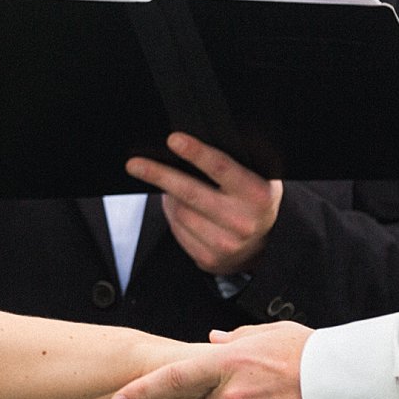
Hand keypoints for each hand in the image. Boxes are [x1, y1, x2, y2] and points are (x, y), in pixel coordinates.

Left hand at [112, 322, 320, 398]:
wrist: (358, 389)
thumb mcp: (274, 335)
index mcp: (232, 360)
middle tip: (262, 392)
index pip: (175, 375)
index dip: (142, 388)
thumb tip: (212, 341)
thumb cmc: (316, 357)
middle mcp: (233, 393)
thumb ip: (237, 339)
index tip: (117, 397)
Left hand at [127, 134, 281, 273]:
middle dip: (159, 175)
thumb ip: (234, 162)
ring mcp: (225, 244)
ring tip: (170, 187)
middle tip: (135, 164)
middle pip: (190, 193)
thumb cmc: (253, 201)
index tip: (173, 139)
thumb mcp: (257, 177)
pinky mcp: (209, 259)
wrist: (264, 246)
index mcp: (256, 194)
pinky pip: (177, 231)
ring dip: (168, 197)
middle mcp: (242, 221)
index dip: (196, 152)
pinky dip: (172, 216)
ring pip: (179, 213)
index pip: (221, 168)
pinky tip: (178, 208)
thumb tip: (191, 143)